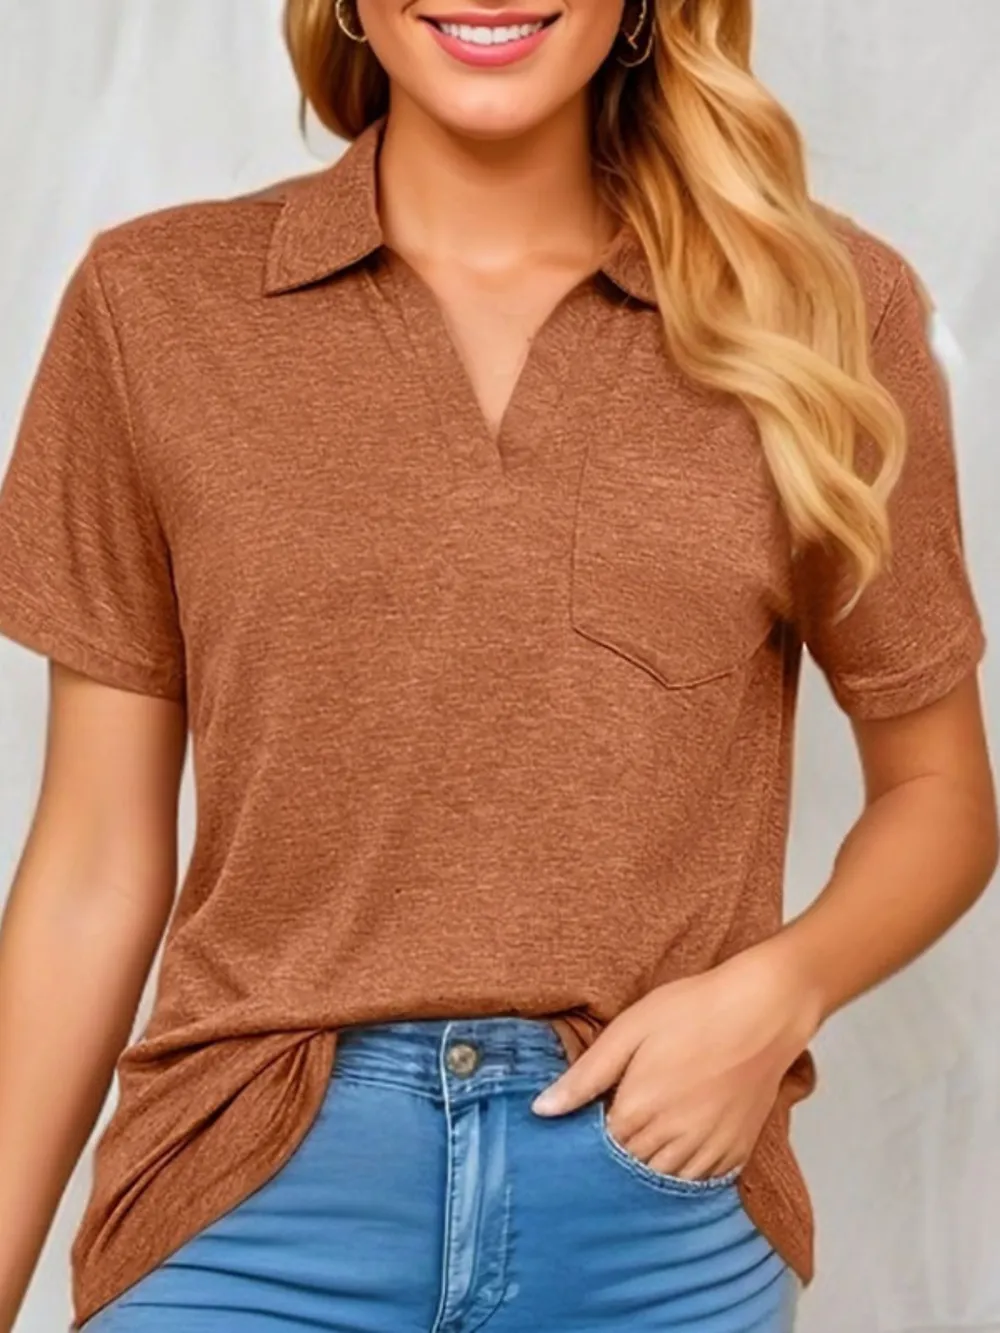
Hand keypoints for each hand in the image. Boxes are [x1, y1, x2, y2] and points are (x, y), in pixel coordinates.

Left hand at [531, 939, 821, 1179]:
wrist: (762, 1009)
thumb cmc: (693, 1009)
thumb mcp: (630, 1029)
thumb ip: (586, 1075)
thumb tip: (542, 1111)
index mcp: (639, 1109)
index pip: (599, 1147)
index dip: (591, 1133)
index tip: (592, 1115)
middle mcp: (672, 1138)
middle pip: (629, 1167)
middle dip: (618, 1152)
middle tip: (619, 1121)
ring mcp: (707, 1149)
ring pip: (664, 1180)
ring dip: (649, 1165)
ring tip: (647, 1133)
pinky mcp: (736, 1150)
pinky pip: (701, 1182)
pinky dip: (684, 1171)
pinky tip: (677, 1146)